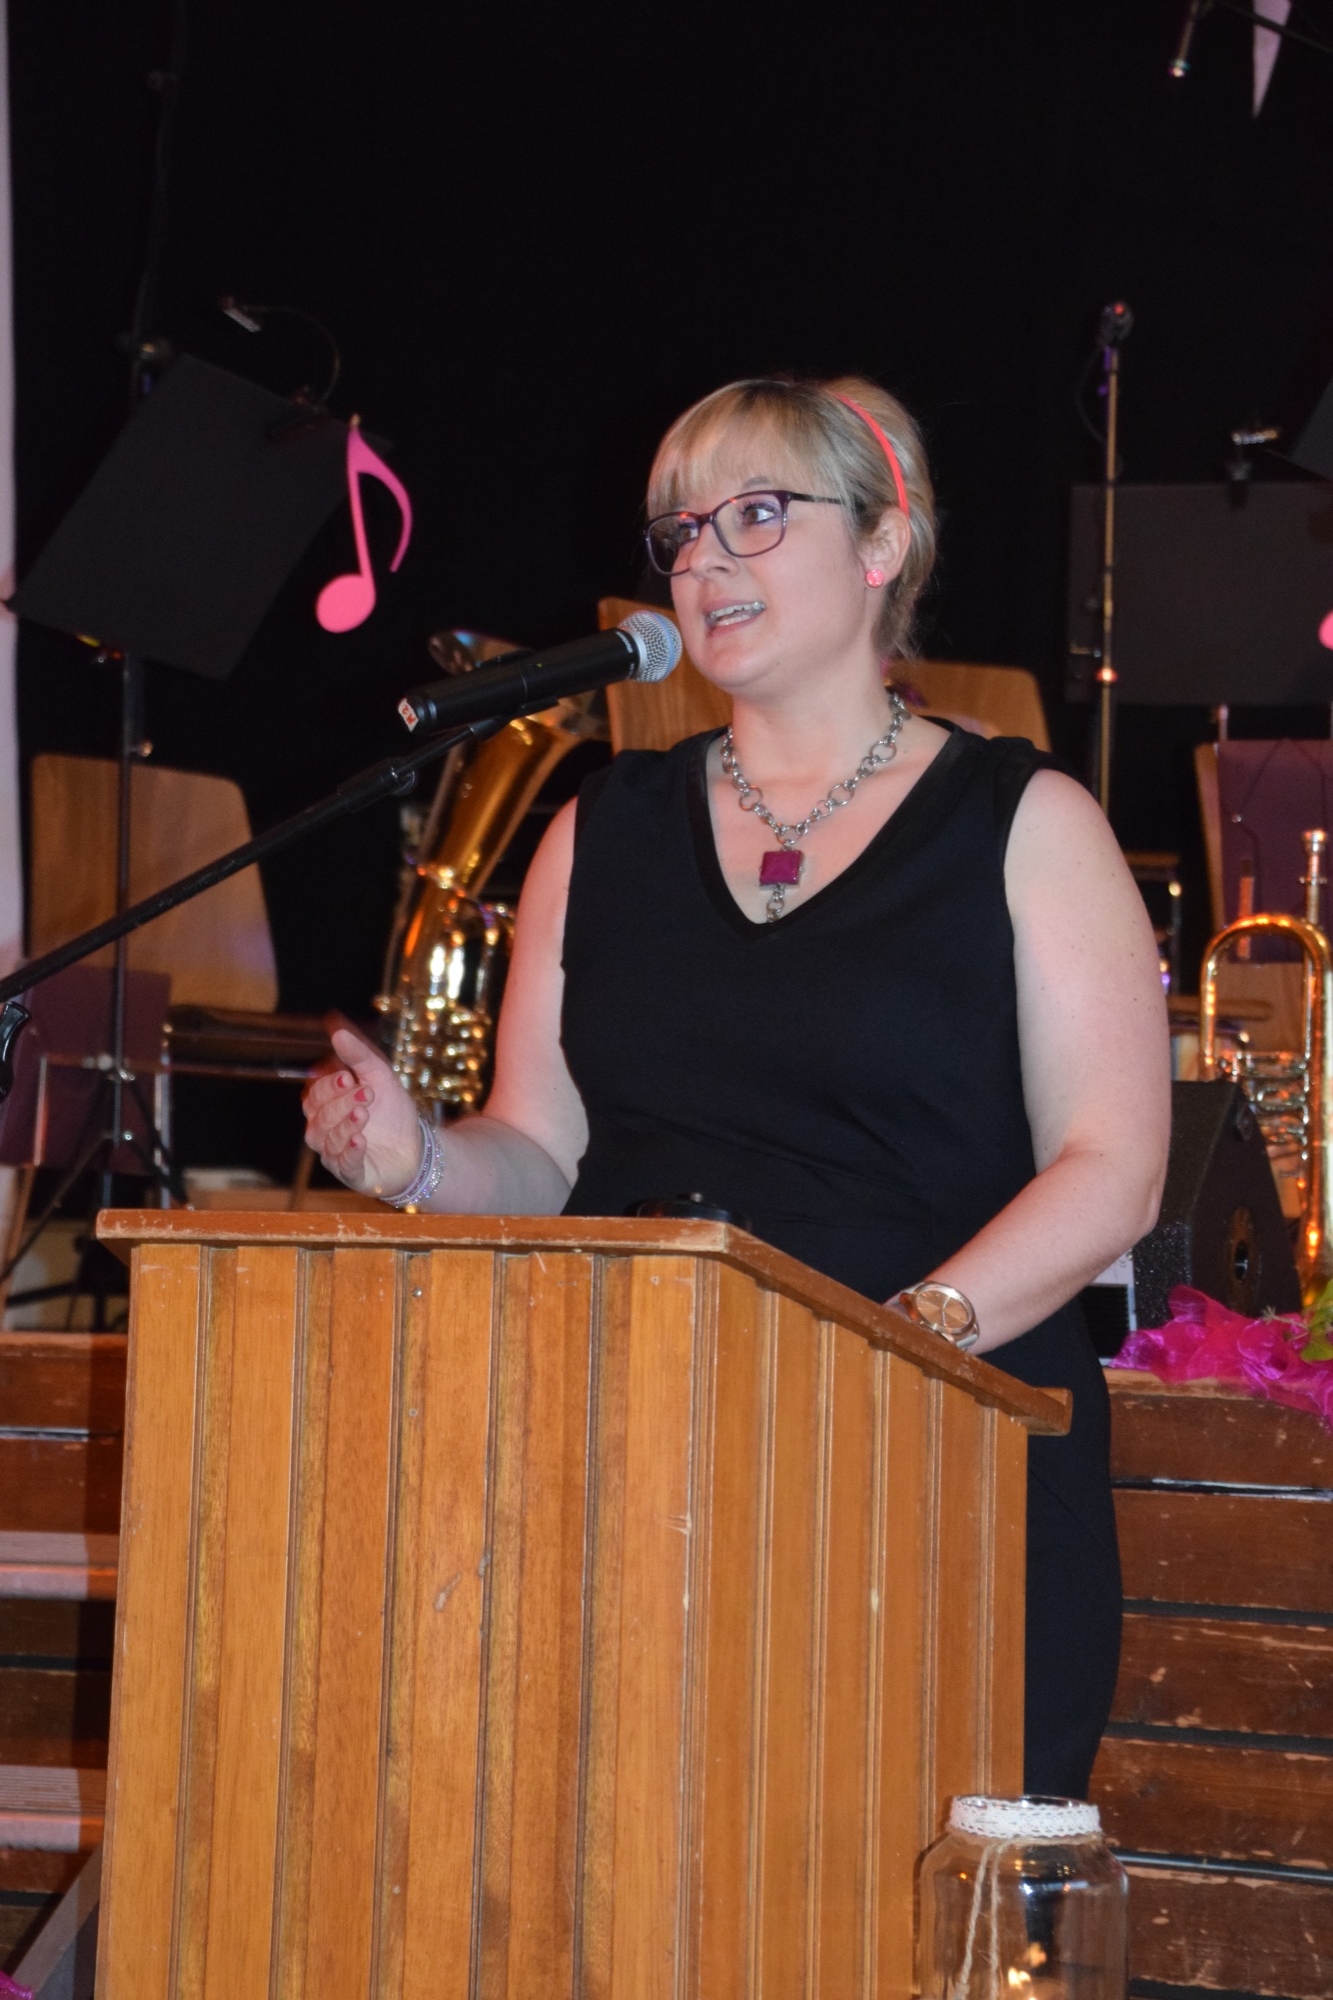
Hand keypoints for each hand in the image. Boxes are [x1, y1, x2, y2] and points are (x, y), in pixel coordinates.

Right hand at [302, 1023, 423, 1196]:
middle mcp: (325, 1132)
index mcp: (326, 1108)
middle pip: (319, 1116)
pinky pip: (343, 1165)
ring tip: (364, 1113)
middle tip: (367, 1092)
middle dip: (340, 1103)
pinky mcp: (352, 1174)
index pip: (314, 1095)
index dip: (328, 1086)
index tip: (348, 1077)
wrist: (417, 1146)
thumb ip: (359, 1056)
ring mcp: (336, 1154)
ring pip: (326, 1140)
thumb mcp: (380, 1077)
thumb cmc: (392, 1112)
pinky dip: (350, 1151)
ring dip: (344, 1125)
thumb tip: (337, 1032)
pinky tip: (361, 1139)